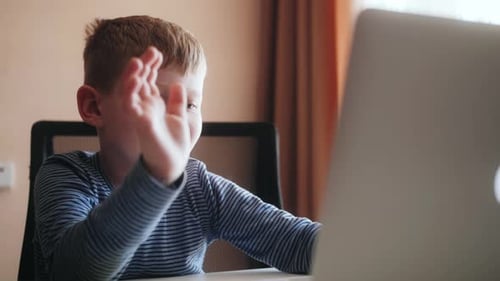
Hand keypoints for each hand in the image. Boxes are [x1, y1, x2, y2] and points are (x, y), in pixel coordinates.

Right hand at [121, 46, 189, 184]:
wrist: (172, 164)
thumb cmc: (174, 144)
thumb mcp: (180, 118)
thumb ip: (177, 102)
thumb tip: (178, 85)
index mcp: (153, 105)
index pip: (148, 80)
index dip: (151, 66)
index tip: (157, 53)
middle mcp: (144, 107)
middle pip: (139, 81)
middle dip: (144, 65)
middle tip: (151, 51)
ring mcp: (140, 114)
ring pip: (130, 90)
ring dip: (132, 75)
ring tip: (138, 61)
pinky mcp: (139, 123)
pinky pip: (130, 105)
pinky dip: (131, 92)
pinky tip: (136, 79)